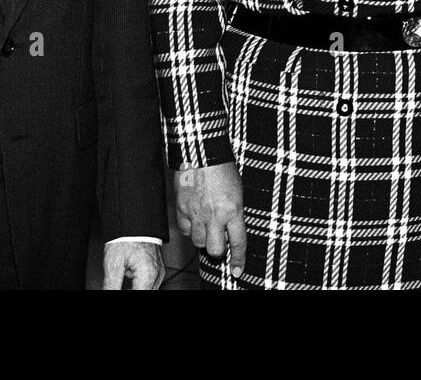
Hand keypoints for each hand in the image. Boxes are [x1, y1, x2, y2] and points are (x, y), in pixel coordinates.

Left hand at [102, 240, 164, 289]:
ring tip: (124, 278)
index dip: (127, 294)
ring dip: (136, 288)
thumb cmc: (126, 236)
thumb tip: (109, 292)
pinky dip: (140, 283)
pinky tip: (129, 277)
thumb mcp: (113, 264)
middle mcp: (157, 274)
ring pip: (148, 289)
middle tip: (119, 284)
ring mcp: (159, 271)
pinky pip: (150, 283)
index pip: (138, 295)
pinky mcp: (158, 268)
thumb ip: (112, 286)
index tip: (118, 288)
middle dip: (131, 290)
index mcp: (148, 275)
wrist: (135, 220)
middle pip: (146, 292)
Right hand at [175, 161, 246, 278]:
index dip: (238, 259)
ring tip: (207, 227)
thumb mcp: (237, 190)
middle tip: (220, 242)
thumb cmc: (222, 166)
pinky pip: (185, 229)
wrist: (201, 151)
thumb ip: (234, 212)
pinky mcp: (182, 208)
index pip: (238, 242)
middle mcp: (214, 215)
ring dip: (204, 239)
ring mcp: (196, 213)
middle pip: (215, 250)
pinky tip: (194, 219)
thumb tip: (231, 229)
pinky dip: (189, 228)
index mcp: (233, 210)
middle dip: (219, 250)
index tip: (238, 270)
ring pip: (198, 242)